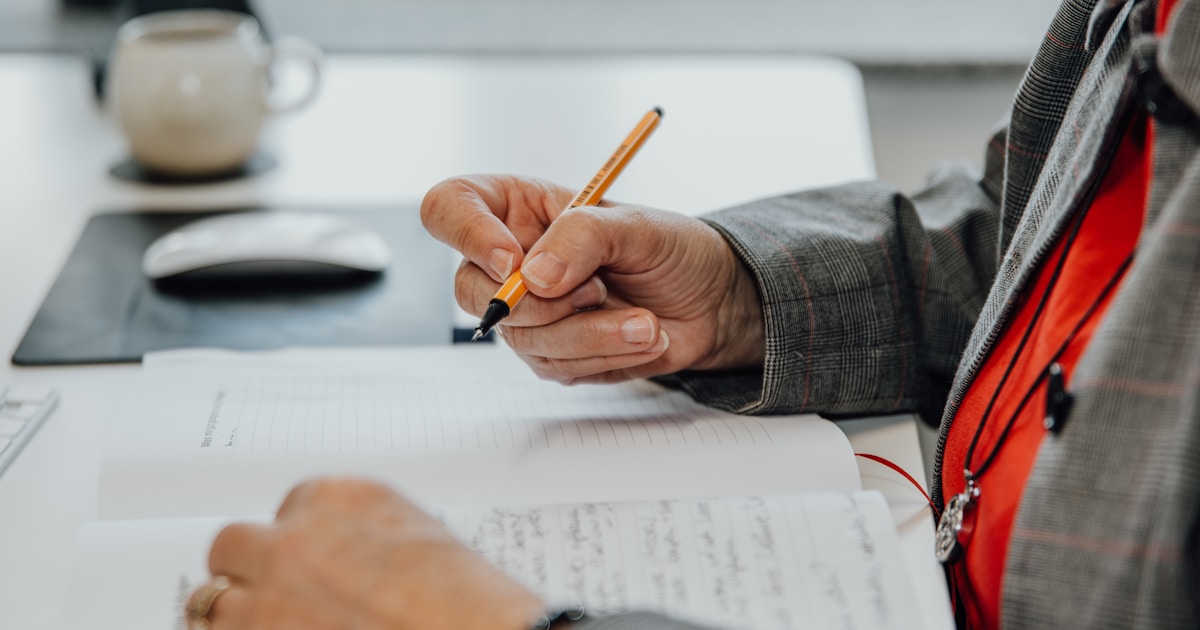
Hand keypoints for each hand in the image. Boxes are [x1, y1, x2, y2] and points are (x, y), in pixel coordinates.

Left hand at [197, 478, 543, 629]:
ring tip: (265, 624)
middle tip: (270, 593)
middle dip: (248, 570)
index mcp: (339, 498)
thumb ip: (364, 532)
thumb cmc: (465, 599)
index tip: (309, 563)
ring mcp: (268, 598)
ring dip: (234, 615)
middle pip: (232, 545)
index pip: (287, 508)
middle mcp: (294, 540)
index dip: (297, 541)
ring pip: (209, 601)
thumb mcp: (419, 537)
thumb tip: (339, 553)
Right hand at [421, 175, 764, 383]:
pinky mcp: (552, 353)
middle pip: (469, 290)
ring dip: (590, 334)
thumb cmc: (673, 249)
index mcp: (516, 208)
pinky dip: (604, 355)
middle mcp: (510, 259)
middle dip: (539, 303)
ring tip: (645, 322)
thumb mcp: (636, 226)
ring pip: (521, 338)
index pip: (448, 207)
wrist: (712, 302)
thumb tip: (533, 278)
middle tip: (599, 290)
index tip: (513, 261)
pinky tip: (642, 337)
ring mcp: (527, 312)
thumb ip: (583, 237)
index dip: (467, 234)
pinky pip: (554, 366)